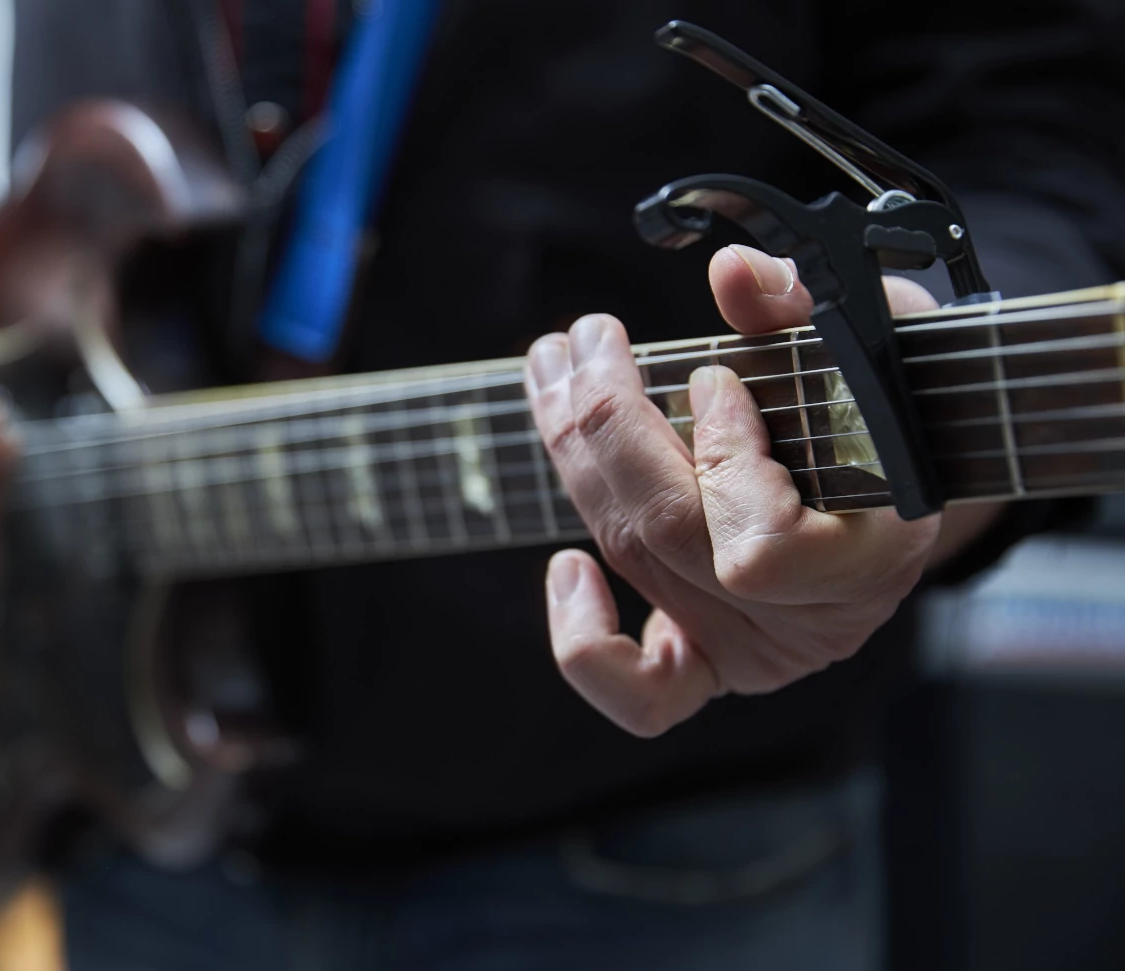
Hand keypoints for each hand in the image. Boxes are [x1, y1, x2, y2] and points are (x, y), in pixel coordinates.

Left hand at [524, 244, 996, 736]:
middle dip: (606, 424)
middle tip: (582, 339)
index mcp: (872, 560)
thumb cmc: (892, 398)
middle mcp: (807, 624)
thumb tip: (731, 274)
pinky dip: (585, 644)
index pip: (759, 547)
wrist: (905, 465)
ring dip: (574, 457)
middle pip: (667, 535)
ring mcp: (753, 653)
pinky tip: (564, 567)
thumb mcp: (872, 338)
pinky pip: (638, 693)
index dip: (721, 460)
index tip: (714, 378)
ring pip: (634, 559)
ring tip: (552, 372)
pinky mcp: (710, 666)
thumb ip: (805, 308)